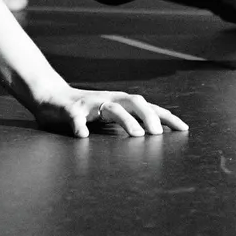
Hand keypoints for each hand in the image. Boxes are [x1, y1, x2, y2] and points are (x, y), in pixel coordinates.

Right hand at [23, 86, 188, 138]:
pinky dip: (80, 126)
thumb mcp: (109, 117)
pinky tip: (83, 137)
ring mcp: (90, 103)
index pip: (149, 107)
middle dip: (150, 116)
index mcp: (121, 103)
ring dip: (126, 120)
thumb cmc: (85, 111)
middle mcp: (109, 99)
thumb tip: (154, 136)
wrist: (50, 98)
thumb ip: (128, 123)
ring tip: (137, 135)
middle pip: (134, 101)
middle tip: (159, 135)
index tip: (185, 129)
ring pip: (112, 108)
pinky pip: (75, 117)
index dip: (167, 117)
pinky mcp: (70, 110)